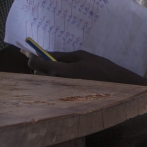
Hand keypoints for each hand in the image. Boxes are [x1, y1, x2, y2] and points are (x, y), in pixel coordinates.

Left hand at [29, 50, 146, 86]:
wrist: (115, 84)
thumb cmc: (99, 67)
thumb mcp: (81, 56)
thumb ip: (61, 55)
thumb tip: (45, 53)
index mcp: (59, 70)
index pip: (35, 62)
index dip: (31, 55)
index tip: (30, 51)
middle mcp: (56, 82)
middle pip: (37, 71)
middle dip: (40, 64)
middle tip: (50, 58)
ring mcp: (60, 91)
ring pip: (44, 79)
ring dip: (47, 72)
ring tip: (63, 68)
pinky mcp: (64, 95)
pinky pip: (53, 85)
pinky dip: (55, 79)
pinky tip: (68, 76)